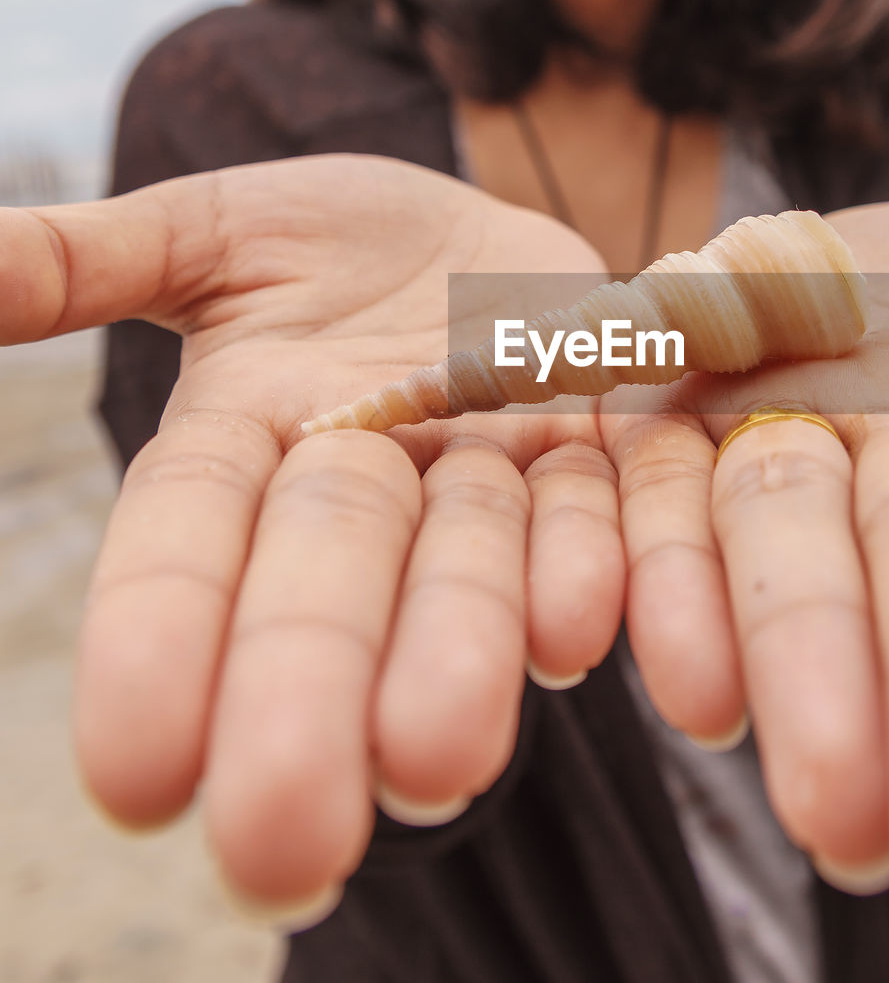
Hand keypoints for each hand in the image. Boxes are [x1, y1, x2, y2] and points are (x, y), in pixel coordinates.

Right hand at [1, 156, 627, 918]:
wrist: (488, 241)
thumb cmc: (339, 241)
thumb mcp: (219, 233)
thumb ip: (100, 261)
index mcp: (252, 434)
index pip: (187, 542)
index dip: (160, 646)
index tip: (136, 779)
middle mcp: (371, 482)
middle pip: (329, 587)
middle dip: (307, 698)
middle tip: (285, 846)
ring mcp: (491, 472)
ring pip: (472, 571)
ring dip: (459, 657)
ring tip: (440, 761)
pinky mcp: (598, 451)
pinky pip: (599, 513)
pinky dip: (588, 567)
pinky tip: (574, 632)